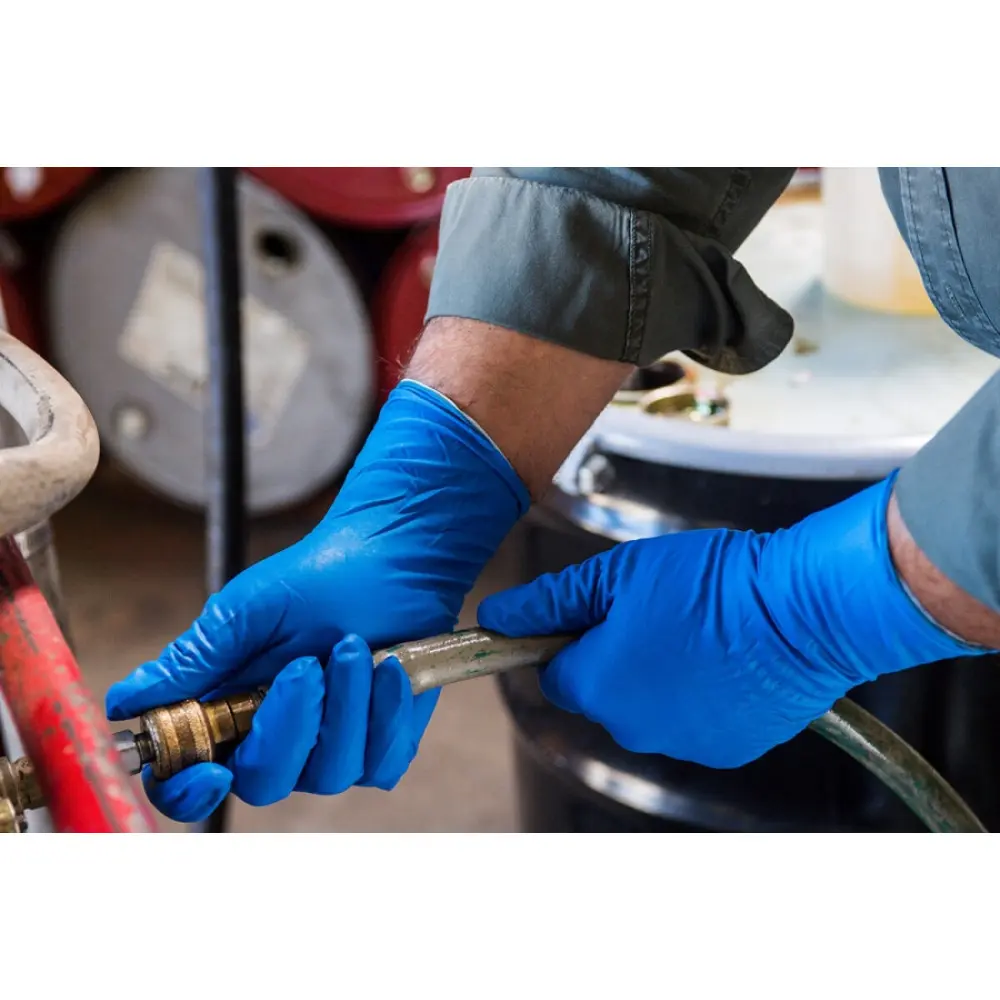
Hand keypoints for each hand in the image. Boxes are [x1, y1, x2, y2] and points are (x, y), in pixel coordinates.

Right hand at [106, 381, 528, 820]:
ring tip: (356, 645)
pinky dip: (386, 712)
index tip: (211, 771)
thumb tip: (126, 702)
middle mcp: (274, 739)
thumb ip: (194, 659)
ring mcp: (331, 747)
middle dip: (288, 724)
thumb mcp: (248, 609)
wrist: (396, 556)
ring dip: (345, 704)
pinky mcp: (383, 742)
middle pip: (264, 781)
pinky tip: (390, 668)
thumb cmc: (319, 577)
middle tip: (307, 664)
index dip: (188, 791)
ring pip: (329, 772)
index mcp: (225, 710)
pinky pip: (381, 760)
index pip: (188, 779)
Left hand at [479, 475, 985, 767]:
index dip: (569, 641)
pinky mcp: (727, 749)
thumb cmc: (708, 582)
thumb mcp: (618, 574)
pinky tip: (725, 659)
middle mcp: (632, 728)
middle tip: (654, 612)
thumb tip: (496, 617)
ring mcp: (682, 744)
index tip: (595, 614)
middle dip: (614, 658)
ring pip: (648, 710)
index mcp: (596, 685)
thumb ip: (549, 602)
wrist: (802, 610)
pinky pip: (693, 722)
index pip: (555, 672)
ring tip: (697, 632)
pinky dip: (700, 698)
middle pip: (601, 694)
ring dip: (658, 679)